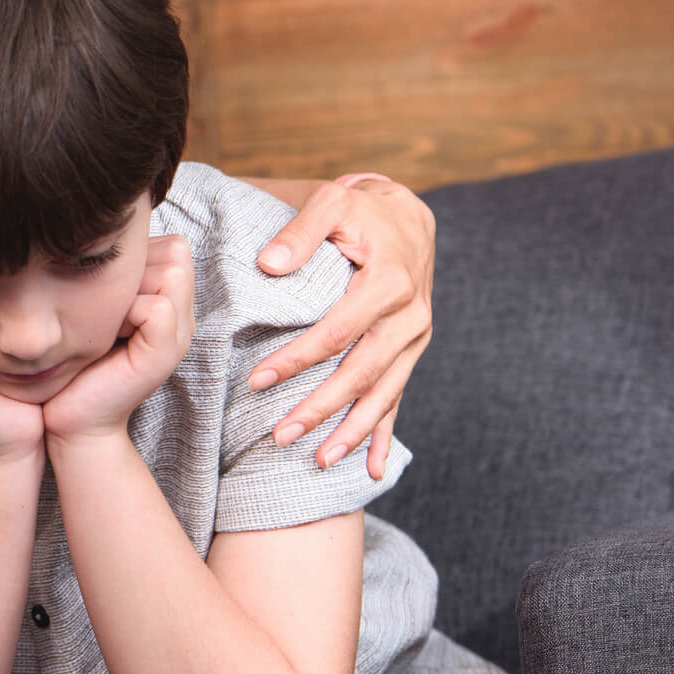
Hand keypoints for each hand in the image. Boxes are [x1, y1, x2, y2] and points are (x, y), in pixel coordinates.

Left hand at [42, 235, 193, 452]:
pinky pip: (158, 307)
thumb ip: (111, 273)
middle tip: (101, 307)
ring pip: (169, 272)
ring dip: (126, 289)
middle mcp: (182, 315)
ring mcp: (179, 336)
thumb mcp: (94, 306)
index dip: (134, 258)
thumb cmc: (74, 360)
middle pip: (174, 252)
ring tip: (104, 320)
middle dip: (132, 269)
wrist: (69, 418)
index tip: (99, 291)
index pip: (172, 244)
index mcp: (169, 301)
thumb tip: (104, 227)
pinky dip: (125, 312)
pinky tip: (105, 334)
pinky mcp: (164, 355)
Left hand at [251, 175, 434, 479]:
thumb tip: (268, 264)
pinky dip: (383, 434)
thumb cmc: (361, 209)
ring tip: (319, 459)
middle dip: (321, 408)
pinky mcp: (412, 350)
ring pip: (382, 393)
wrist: (408, 216)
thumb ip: (300, 232)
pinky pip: (398, 398)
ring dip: (351, 430)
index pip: (338, 331)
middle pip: (361, 373)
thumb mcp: (332, 204)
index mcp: (390, 283)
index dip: (298, 358)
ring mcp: (416, 338)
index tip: (258, 380)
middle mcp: (410, 316)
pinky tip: (369, 469)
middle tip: (280, 435)